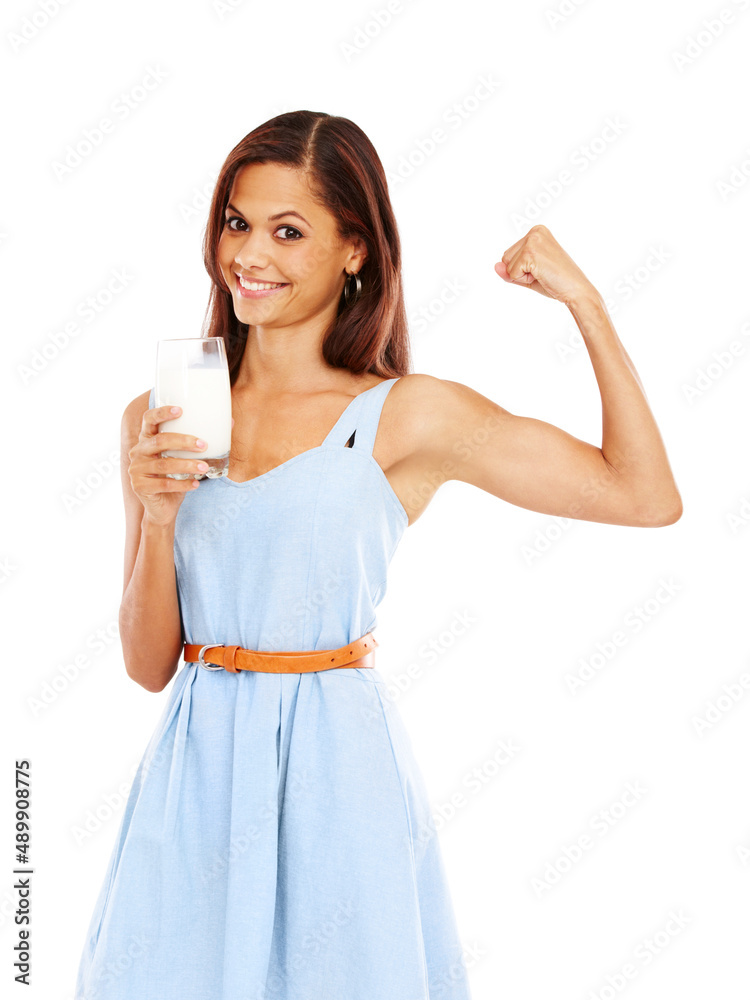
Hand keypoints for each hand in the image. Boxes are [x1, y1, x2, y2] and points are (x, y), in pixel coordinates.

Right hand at [128, 405, 209, 526]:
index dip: (162, 413)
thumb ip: (199, 442)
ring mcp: (136, 470)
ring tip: (204, 467)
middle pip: (160, 441)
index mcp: (147, 439)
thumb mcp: (185, 458)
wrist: (162, 507)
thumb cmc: (175, 477)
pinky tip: (196, 484)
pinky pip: (164, 484)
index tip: (180, 410)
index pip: (149, 420)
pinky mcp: (140, 487)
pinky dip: (183, 484)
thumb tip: (230, 423)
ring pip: (164, 465)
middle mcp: (138, 452)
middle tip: (203, 445)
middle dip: (183, 441)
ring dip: (187, 465)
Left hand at [494, 225, 596, 306]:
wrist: (576, 290)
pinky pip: (512, 273)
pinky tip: (542, 275)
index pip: (510, 255)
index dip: (522, 269)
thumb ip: (510, 270)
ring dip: (522, 276)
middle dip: (520, 272)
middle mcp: (535, 232)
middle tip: (543, 273)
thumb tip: (496, 266)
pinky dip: (524, 280)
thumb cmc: (556, 282)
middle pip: (505, 258)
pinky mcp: (530, 252)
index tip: (542, 269)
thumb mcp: (529, 274)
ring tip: (543, 273)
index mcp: (537, 232)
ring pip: (507, 266)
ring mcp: (533, 240)